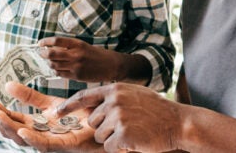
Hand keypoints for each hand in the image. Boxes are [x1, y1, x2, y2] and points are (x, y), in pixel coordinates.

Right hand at [0, 81, 103, 152]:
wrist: (100, 121)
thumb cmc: (77, 115)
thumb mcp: (50, 102)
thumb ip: (29, 96)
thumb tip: (7, 84)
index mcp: (33, 124)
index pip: (8, 116)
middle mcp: (37, 134)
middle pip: (10, 128)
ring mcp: (48, 141)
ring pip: (21, 137)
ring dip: (7, 126)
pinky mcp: (62, 145)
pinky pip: (43, 144)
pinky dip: (31, 138)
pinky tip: (21, 129)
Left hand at [38, 37, 121, 81]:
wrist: (112, 65)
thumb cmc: (97, 54)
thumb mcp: (84, 46)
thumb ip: (70, 47)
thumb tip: (52, 48)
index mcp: (78, 44)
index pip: (57, 41)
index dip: (46, 41)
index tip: (40, 43)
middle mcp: (76, 54)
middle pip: (52, 54)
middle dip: (43, 53)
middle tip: (41, 52)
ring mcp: (76, 66)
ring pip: (54, 65)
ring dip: (49, 63)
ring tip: (49, 61)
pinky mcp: (77, 76)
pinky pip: (60, 74)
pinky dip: (56, 70)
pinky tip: (57, 68)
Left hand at [57, 83, 183, 152]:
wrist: (178, 122)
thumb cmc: (156, 109)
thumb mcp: (133, 94)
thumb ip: (113, 96)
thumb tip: (95, 103)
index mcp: (114, 89)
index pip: (84, 96)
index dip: (69, 105)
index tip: (57, 111)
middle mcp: (113, 101)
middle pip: (92, 121)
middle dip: (104, 127)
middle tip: (125, 126)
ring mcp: (118, 117)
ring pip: (99, 135)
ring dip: (112, 138)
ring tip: (132, 132)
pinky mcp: (123, 134)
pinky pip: (109, 147)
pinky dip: (119, 148)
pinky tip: (133, 141)